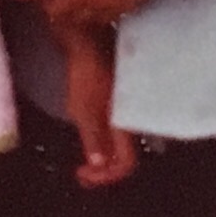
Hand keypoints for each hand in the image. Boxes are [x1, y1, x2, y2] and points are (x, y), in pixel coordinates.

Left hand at [60, 29, 136, 188]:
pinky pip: (116, 129)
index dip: (105, 177)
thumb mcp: (82, 109)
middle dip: (104, 170)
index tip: (81, 173)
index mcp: (127, 123)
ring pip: (121, 144)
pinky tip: (88, 131)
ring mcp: (128, 109)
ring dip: (102, 155)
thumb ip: (93, 139)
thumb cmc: (85, 72)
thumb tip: (100, 165)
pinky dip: (103, 139)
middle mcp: (133, 119)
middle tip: (83, 171)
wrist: (88, 39)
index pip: (126, 163)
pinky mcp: (121, 100)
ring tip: (83, 154)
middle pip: (125, 157)